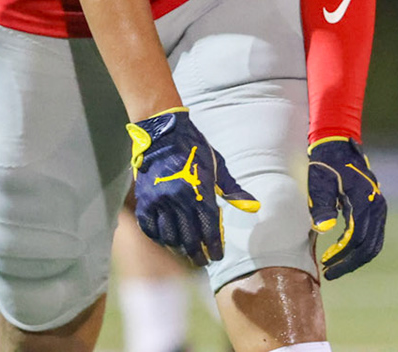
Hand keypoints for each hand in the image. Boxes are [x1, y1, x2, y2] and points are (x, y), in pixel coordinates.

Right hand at [127, 108, 260, 266]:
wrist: (163, 134)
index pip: (209, 228)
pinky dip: (158, 237)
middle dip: (197, 254)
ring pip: (169, 236)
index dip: (213, 246)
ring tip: (186, 254)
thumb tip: (253, 206)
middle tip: (202, 262)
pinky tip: (166, 241)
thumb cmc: (195, 149)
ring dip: (179, 248)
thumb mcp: (218, 166)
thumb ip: (233, 190)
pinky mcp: (144, 200)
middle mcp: (180, 199)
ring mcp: (160, 201)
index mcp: (200, 190)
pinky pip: (150, 228)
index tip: (217, 257)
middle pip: (189, 237)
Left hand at [308, 137, 385, 278]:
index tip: (326, 266)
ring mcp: (378, 206)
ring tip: (333, 264)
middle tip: (331, 272)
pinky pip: (371, 233)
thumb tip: (324, 230)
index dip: (342, 257)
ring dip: (355, 256)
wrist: (337, 143)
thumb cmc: (326, 163)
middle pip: (370, 246)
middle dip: (351, 263)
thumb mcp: (319, 183)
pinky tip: (339, 248)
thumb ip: (321, 206)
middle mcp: (376, 205)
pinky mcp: (374, 207)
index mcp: (365, 201)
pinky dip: (358, 245)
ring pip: (374, 242)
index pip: (358, 240)